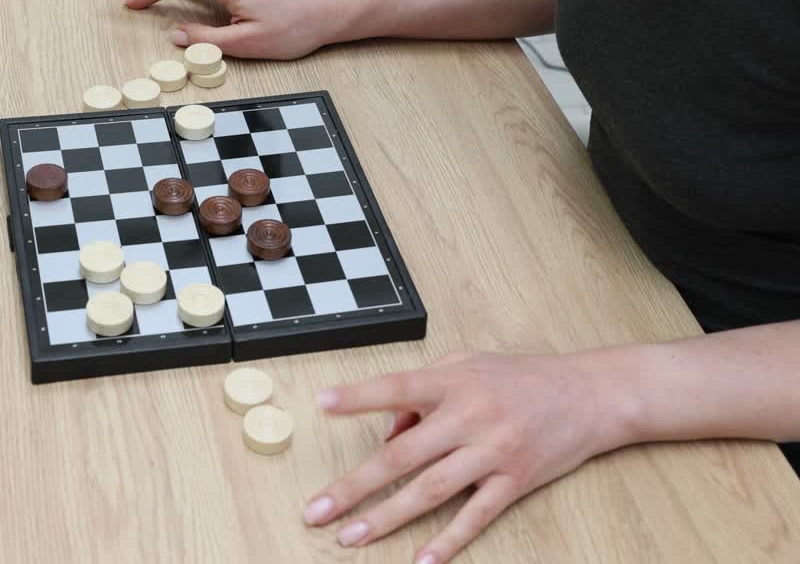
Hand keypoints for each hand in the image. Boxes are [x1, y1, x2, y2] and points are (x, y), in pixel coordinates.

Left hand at [304, 352, 626, 563]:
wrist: (590, 394)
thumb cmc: (521, 378)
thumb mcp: (466, 365)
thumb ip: (421, 391)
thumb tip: (388, 429)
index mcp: (452, 382)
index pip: (397, 387)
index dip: (358, 396)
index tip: (322, 404)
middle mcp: (470, 416)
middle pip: (403, 455)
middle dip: (355, 485)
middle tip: (317, 509)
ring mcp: (493, 452)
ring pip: (431, 490)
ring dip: (386, 517)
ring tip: (350, 536)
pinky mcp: (516, 481)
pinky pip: (476, 516)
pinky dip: (449, 541)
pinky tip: (422, 560)